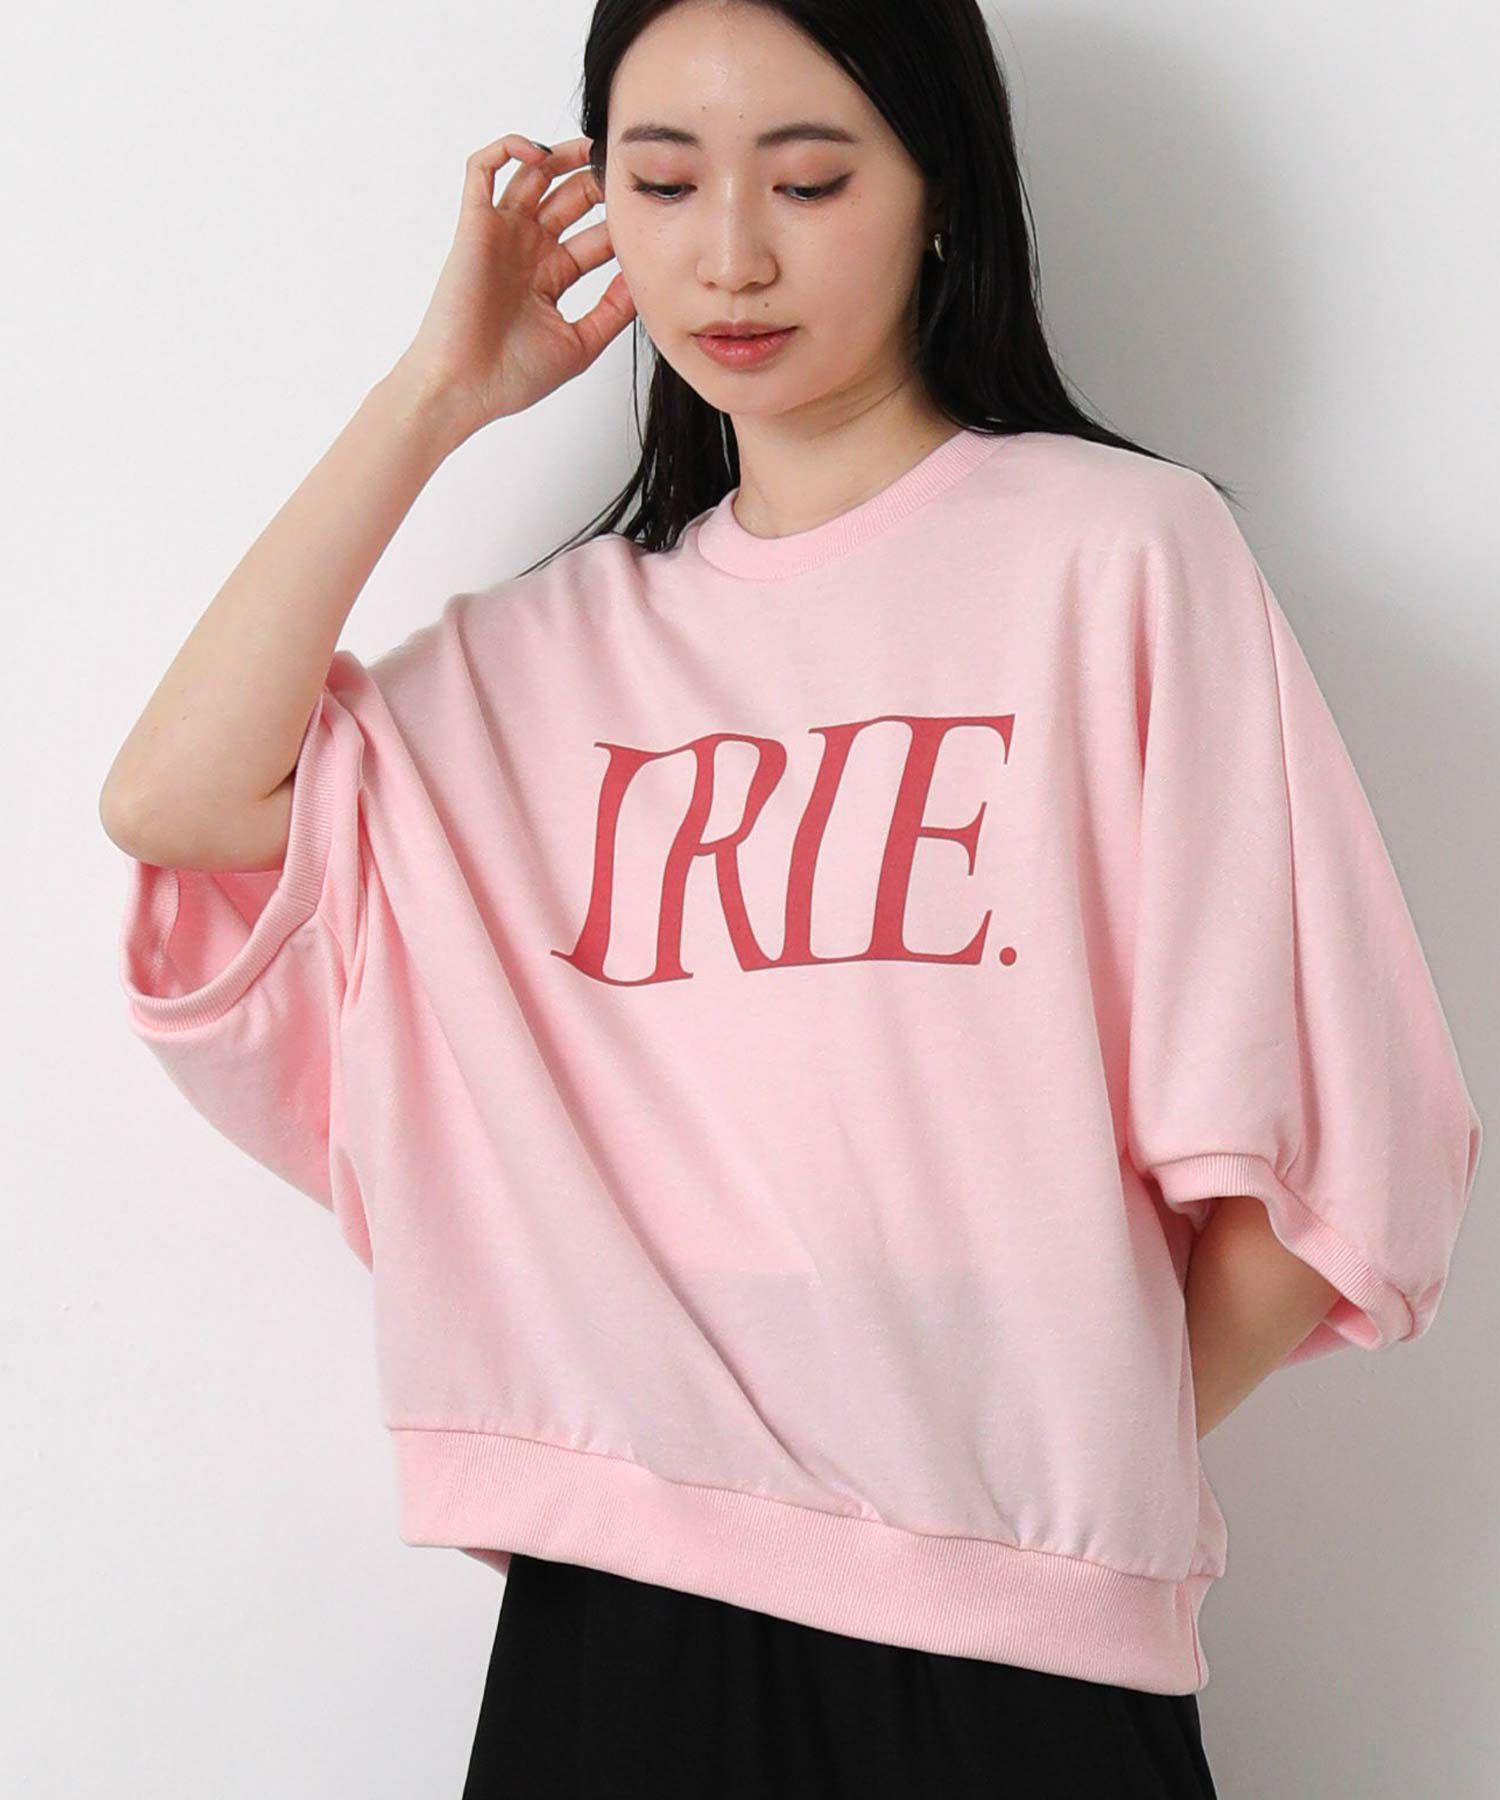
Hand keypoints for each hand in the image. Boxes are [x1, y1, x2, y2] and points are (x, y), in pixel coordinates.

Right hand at [392, 132, 634, 441]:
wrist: (464, 387)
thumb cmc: (512, 376)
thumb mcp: (581, 344)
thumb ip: (614, 310)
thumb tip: (645, 278)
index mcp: (550, 277)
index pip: (594, 237)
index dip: (619, 222)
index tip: (645, 214)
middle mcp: (527, 250)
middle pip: (568, 198)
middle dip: (597, 182)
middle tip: (621, 172)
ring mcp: (501, 235)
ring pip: (531, 175)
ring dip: (561, 155)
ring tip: (590, 147)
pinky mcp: (474, 224)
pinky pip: (482, 168)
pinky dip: (506, 148)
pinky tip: (537, 153)